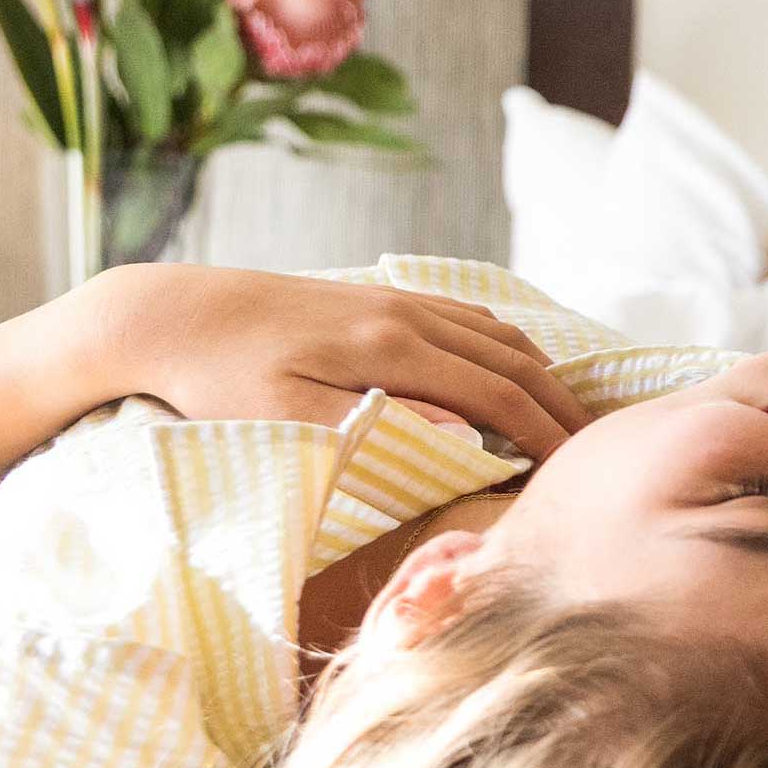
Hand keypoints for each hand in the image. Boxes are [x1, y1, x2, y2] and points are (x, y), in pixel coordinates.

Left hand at [91, 264, 593, 457]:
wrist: (172, 313)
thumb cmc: (217, 381)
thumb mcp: (285, 417)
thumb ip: (373, 425)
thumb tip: (462, 432)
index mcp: (393, 349)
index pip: (499, 396)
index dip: (546, 434)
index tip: (579, 470)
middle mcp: (409, 315)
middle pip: (514, 360)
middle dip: (561, 406)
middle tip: (595, 452)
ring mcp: (398, 299)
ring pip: (499, 333)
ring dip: (542, 374)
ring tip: (566, 417)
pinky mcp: (381, 296)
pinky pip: (470, 319)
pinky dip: (509, 347)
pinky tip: (512, 369)